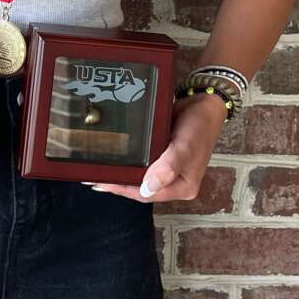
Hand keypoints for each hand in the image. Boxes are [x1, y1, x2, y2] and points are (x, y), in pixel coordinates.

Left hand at [86, 91, 227, 203]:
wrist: (205, 103)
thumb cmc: (199, 126)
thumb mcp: (185, 146)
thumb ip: (167, 167)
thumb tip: (147, 187)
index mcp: (182, 186)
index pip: (147, 194)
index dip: (124, 190)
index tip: (103, 183)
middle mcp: (174, 180)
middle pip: (142, 187)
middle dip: (119, 184)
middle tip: (94, 177)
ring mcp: (168, 168)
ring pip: (141, 175)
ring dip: (123, 173)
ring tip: (100, 169)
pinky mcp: (162, 153)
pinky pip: (143, 161)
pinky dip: (130, 160)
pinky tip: (117, 156)